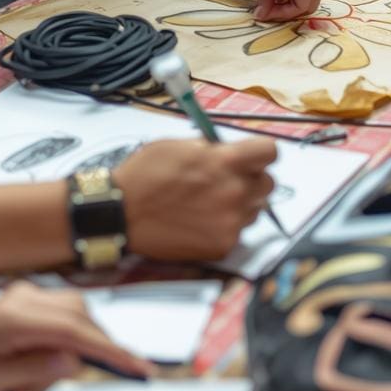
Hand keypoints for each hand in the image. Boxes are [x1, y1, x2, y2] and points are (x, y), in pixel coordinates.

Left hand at [0, 282, 152, 390]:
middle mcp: (26, 297)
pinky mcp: (27, 304)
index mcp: (14, 315)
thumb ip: (30, 370)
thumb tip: (73, 361)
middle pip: (81, 318)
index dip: (110, 350)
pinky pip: (61, 321)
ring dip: (65, 354)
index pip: (75, 330)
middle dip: (81, 355)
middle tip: (36, 388)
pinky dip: (57, 348)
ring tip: (21, 383)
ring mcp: (27, 296)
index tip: (139, 368)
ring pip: (75, 319)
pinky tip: (24, 370)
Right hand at [113, 135, 276, 260]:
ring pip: (255, 210)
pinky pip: (238, 232)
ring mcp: (230, 222)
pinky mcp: (222, 245)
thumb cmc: (145, 174)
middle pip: (268, 183)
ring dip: (240, 205)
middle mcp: (235, 192)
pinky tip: (200, 222)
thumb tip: (230, 151)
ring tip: (209, 204)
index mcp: (226, 161)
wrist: (121, 213)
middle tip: (227, 181)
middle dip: (251, 180)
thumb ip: (213, 149)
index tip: (251, 157)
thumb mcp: (179, 145)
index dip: (260, 153)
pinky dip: (224, 227)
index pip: (270, 152)